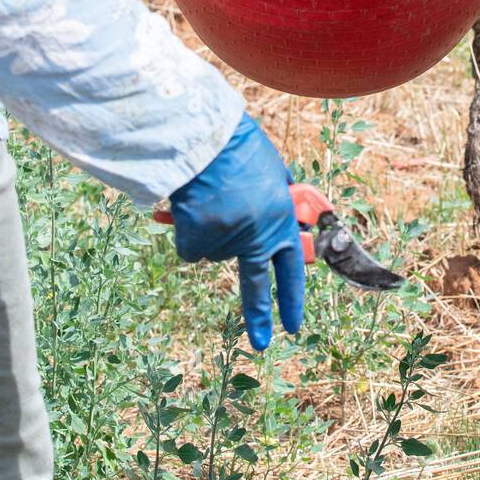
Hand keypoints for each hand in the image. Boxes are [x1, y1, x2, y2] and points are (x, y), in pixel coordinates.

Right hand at [170, 114, 304, 351]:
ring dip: (207, 231)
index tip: (294, 325)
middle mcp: (259, 235)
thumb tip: (279, 203)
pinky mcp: (199, 240)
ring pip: (212, 251)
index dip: (291, 298)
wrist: (204, 135)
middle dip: (259, 317)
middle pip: (254, 286)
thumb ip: (275, 194)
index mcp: (280, 219)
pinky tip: (190, 206)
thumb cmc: (235, 145)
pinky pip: (190, 247)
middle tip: (263, 344)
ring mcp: (229, 240)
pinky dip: (186, 231)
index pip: (290, 269)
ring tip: (209, 197)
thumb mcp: (270, 168)